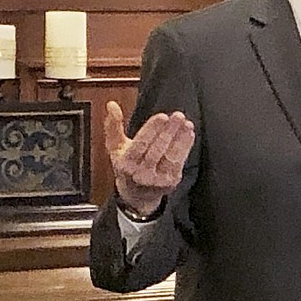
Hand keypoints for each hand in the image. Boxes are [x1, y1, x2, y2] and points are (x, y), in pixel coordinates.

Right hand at [104, 100, 194, 216]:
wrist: (137, 196)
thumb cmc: (126, 165)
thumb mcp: (115, 148)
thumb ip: (113, 126)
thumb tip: (112, 104)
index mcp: (125, 163)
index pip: (140, 145)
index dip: (151, 130)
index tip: (162, 116)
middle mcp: (140, 174)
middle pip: (156, 150)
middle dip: (168, 132)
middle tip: (177, 116)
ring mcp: (156, 180)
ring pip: (170, 157)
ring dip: (180, 139)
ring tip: (186, 123)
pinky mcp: (170, 182)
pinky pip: (179, 162)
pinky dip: (185, 147)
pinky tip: (189, 134)